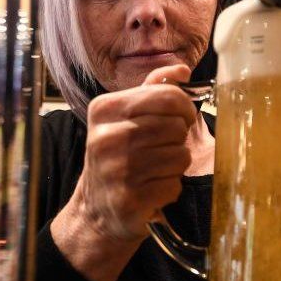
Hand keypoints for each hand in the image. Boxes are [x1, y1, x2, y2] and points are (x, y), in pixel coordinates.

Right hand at [51, 64, 196, 280]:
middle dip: (178, 139)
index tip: (180, 118)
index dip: (184, 108)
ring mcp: (115, 171)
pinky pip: (174, 184)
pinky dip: (170, 188)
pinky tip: (153, 188)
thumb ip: (153, 89)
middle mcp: (105, 138)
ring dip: (176, 165)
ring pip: (179, 155)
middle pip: (176, 126)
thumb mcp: (126, 117)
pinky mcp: (128, 200)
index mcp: (104, 109)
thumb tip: (182, 70)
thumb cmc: (117, 157)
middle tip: (164, 148)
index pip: (167, 96)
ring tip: (156, 169)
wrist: (96, 210)